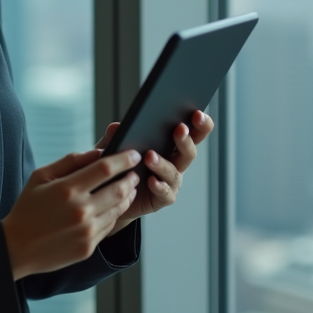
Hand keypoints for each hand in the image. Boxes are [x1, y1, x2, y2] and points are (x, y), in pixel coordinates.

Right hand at [1, 148, 140, 280]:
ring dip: (128, 196)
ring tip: (130, 187)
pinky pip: (110, 226)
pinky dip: (115, 213)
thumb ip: (70, 161)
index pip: (106, 168)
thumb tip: (98, 152)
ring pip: (118, 209)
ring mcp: (86, 231)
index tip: (133, 154)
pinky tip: (115, 206)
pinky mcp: (88, 247)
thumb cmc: (28, 207)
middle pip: (118, 189)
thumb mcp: (41, 176)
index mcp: (67, 189)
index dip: (124, 159)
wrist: (17, 247)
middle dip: (130, 178)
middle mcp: (80, 211)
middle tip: (134, 172)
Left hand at [95, 110, 214, 232]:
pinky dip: (158, 186)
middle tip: (180, 128)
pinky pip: (165, 193)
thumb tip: (116, 127)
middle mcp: (176, 162)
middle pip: (189, 151)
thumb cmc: (119, 164)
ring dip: (163, 163)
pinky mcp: (162, 198)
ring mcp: (171, 181)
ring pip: (174, 172)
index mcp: (171, 144)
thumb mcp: (113, 147)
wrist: (112, 194)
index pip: (193, 131)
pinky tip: (150, 180)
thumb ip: (115, 136)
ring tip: (149, 156)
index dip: (201, 123)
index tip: (198, 113)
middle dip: (186, 139)